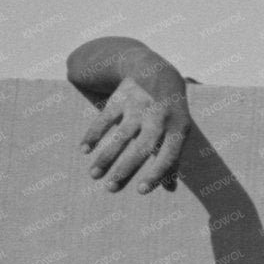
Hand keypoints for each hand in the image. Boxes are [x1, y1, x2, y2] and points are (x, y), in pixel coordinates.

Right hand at [80, 71, 189, 193]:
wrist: (156, 73)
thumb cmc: (169, 112)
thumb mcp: (178, 129)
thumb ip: (173, 156)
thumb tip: (170, 188)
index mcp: (177, 128)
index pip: (168, 156)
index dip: (156, 174)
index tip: (141, 190)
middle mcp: (158, 118)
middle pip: (141, 148)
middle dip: (125, 169)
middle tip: (110, 188)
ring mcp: (138, 107)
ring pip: (120, 136)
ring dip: (106, 157)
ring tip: (94, 175)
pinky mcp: (120, 98)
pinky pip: (104, 119)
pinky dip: (93, 134)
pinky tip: (84, 149)